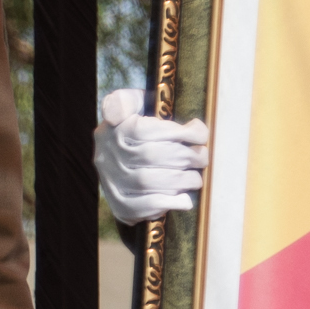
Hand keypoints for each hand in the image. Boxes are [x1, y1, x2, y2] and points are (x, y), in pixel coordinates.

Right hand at [96, 88, 209, 223]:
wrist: (125, 163)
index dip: (177, 132)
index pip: (145, 130)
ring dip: (180, 180)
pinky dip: (167, 203)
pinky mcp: (119, 206)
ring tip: (196, 178)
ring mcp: (111, 183)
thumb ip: (126, 100)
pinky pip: (141, 208)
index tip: (200, 133)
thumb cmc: (139, 127)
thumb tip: (113, 113)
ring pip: (146, 182)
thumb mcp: (133, 105)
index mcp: (114, 130)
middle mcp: (107, 157)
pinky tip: (184, 200)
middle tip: (202, 157)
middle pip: (149, 156)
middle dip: (184, 157)